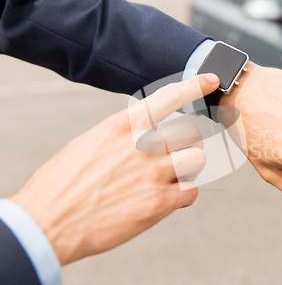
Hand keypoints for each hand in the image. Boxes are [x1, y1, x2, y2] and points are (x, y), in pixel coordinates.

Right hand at [9, 73, 219, 265]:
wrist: (48, 223)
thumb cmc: (63, 185)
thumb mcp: (89, 144)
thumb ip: (121, 135)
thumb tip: (142, 134)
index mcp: (122, 126)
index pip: (168, 97)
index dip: (194, 85)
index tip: (211, 79)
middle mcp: (142, 145)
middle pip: (191, 134)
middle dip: (187, 145)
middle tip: (175, 156)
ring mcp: (153, 174)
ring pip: (197, 160)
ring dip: (189, 168)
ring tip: (171, 178)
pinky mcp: (159, 203)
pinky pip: (191, 191)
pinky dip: (185, 194)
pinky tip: (169, 199)